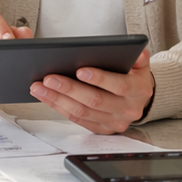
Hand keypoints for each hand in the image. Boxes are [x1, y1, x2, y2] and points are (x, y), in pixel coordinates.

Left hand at [29, 50, 153, 134]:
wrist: (139, 100)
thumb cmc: (134, 77)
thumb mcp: (141, 64)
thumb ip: (139, 56)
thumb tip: (137, 52)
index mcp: (139, 91)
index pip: (119, 86)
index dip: (100, 79)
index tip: (80, 70)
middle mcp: (127, 110)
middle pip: (95, 101)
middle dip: (70, 89)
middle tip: (49, 78)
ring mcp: (114, 122)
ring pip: (82, 112)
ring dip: (58, 99)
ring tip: (40, 86)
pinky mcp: (101, 129)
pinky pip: (77, 119)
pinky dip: (59, 108)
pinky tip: (46, 97)